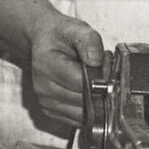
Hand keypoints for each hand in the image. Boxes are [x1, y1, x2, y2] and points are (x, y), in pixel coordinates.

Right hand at [24, 13, 104, 129]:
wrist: (42, 42)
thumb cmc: (59, 36)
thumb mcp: (76, 28)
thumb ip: (89, 41)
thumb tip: (96, 61)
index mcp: (46, 65)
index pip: (81, 82)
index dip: (100, 76)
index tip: (107, 62)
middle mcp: (43, 88)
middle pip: (84, 100)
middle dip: (100, 88)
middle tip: (104, 68)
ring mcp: (46, 103)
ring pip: (84, 114)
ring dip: (95, 100)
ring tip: (95, 78)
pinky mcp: (52, 112)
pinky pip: (78, 120)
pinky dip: (88, 108)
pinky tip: (88, 90)